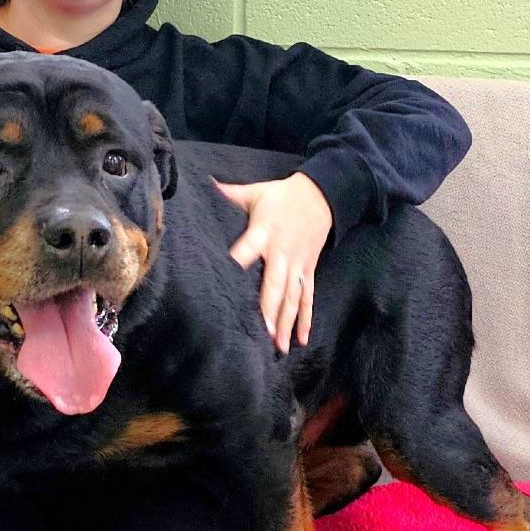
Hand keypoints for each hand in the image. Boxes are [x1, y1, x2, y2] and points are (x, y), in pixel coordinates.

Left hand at [214, 173, 332, 353]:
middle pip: (275, 284)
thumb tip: (206, 184)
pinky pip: (308, 297)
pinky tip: (301, 339)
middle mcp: (282, 253)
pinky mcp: (308, 270)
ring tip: (279, 346)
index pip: (247, 250)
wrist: (324, 195)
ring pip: (292, 297)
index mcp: (264, 233)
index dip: (238, 262)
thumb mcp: (256, 191)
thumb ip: (230, 193)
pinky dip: (306, 319)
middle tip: (262, 332)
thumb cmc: (283, 195)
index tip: (226, 280)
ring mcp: (297, 265)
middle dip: (269, 309)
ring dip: (286, 322)